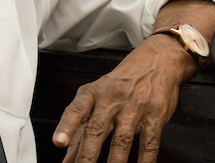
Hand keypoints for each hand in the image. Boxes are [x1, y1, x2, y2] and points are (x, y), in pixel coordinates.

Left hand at [52, 38, 193, 162]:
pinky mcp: (155, 115)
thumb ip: (81, 129)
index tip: (58, 142)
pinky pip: (149, 142)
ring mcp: (135, 107)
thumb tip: (66, 159)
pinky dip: (144, 161)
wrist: (156, 62)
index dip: (66, 126)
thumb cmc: (121, 83)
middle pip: (97, 129)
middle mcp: (112, 99)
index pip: (76, 110)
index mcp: (93, 94)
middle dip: (88, 156)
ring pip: (122, 139)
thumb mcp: (96, 97)